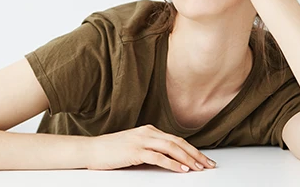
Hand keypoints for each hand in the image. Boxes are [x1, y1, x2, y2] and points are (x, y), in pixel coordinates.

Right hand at [85, 124, 215, 172]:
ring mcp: (141, 140)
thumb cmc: (111, 150)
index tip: (203, 159)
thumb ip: (151, 148)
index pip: (176, 139)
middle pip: (177, 142)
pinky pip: (158, 157)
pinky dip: (172, 163)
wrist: (92, 150)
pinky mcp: (135, 151)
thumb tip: (169, 159)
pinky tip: (181, 170)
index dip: (192, 149)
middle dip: (195, 154)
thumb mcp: (134, 145)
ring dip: (187, 159)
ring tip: (198, 168)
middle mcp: (147, 132)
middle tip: (208, 164)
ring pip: (171, 148)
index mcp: (149, 130)